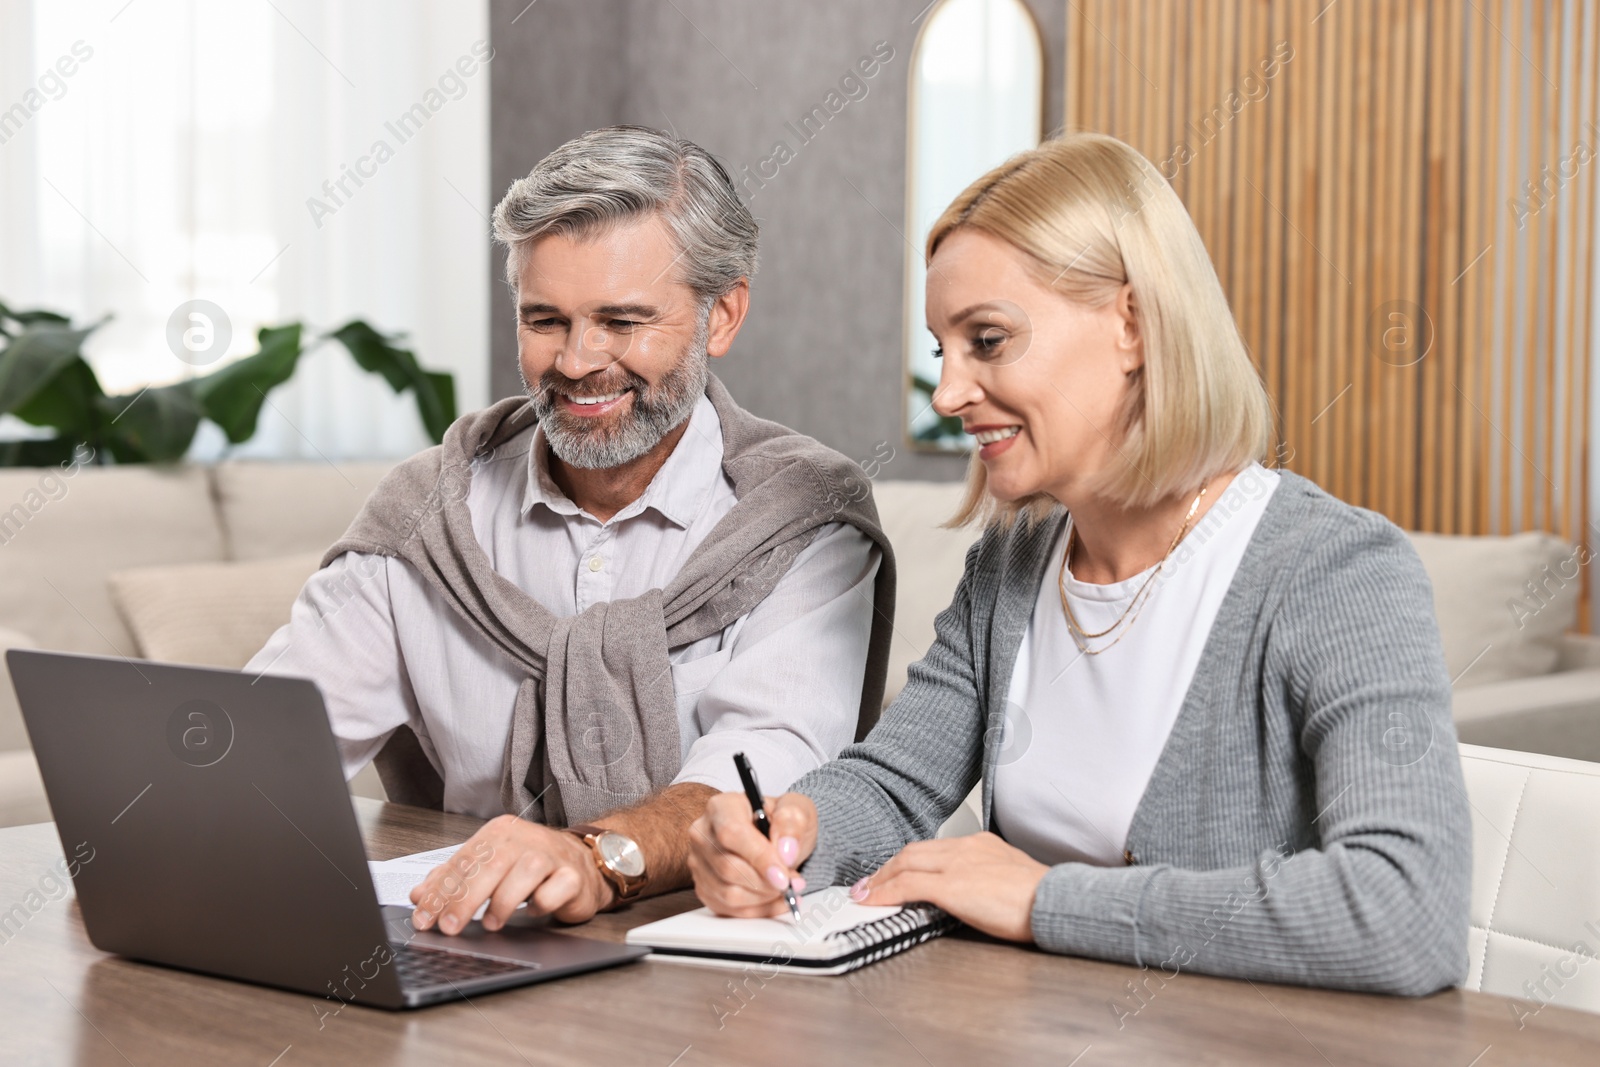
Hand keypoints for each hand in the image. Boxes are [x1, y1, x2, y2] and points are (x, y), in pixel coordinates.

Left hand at [408, 815, 613, 933]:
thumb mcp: (489, 869)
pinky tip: (532, 911)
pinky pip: (555, 889)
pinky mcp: (573, 876)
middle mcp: (524, 839)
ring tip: (490, 924)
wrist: (582, 865)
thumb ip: (454, 879)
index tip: (424, 917)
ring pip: (524, 873)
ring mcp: (551, 855)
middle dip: (464, 900)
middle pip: (490, 866)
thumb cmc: (530, 867)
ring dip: (503, 902)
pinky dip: (541, 903)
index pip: (463, 861)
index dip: (440, 891)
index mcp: (499, 833)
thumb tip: (419, 895)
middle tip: (449, 927)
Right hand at [688, 790, 815, 916]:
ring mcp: (700, 862)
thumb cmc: (782, 822)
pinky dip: (757, 910)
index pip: (731, 833)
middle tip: (791, 883)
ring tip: (786, 888)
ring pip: (727, 893)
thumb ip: (793, 823)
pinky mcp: (704, 887)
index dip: (758, 858)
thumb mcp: (797, 809)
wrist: (779, 839)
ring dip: (763, 898)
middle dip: (765, 882)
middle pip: (727, 868)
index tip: (782, 876)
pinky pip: (728, 908)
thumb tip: (785, 851)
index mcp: (722, 807)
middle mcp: (703, 834)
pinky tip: (774, 899)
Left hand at [851, 832, 1046, 942]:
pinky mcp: (952, 885)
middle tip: (870, 883)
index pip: (933, 848)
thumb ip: (987, 878)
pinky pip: (907, 885)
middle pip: (913, 851)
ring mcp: (957, 864)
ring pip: (905, 863)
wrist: (1056, 901)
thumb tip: (973, 893)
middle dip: (887, 867)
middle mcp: (966, 847)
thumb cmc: (1042, 898)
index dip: (908, 860)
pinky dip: (884, 892)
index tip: (895, 872)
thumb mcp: (1010, 878)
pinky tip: (872, 901)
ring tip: (865, 892)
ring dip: (880, 878)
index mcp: (981, 844)